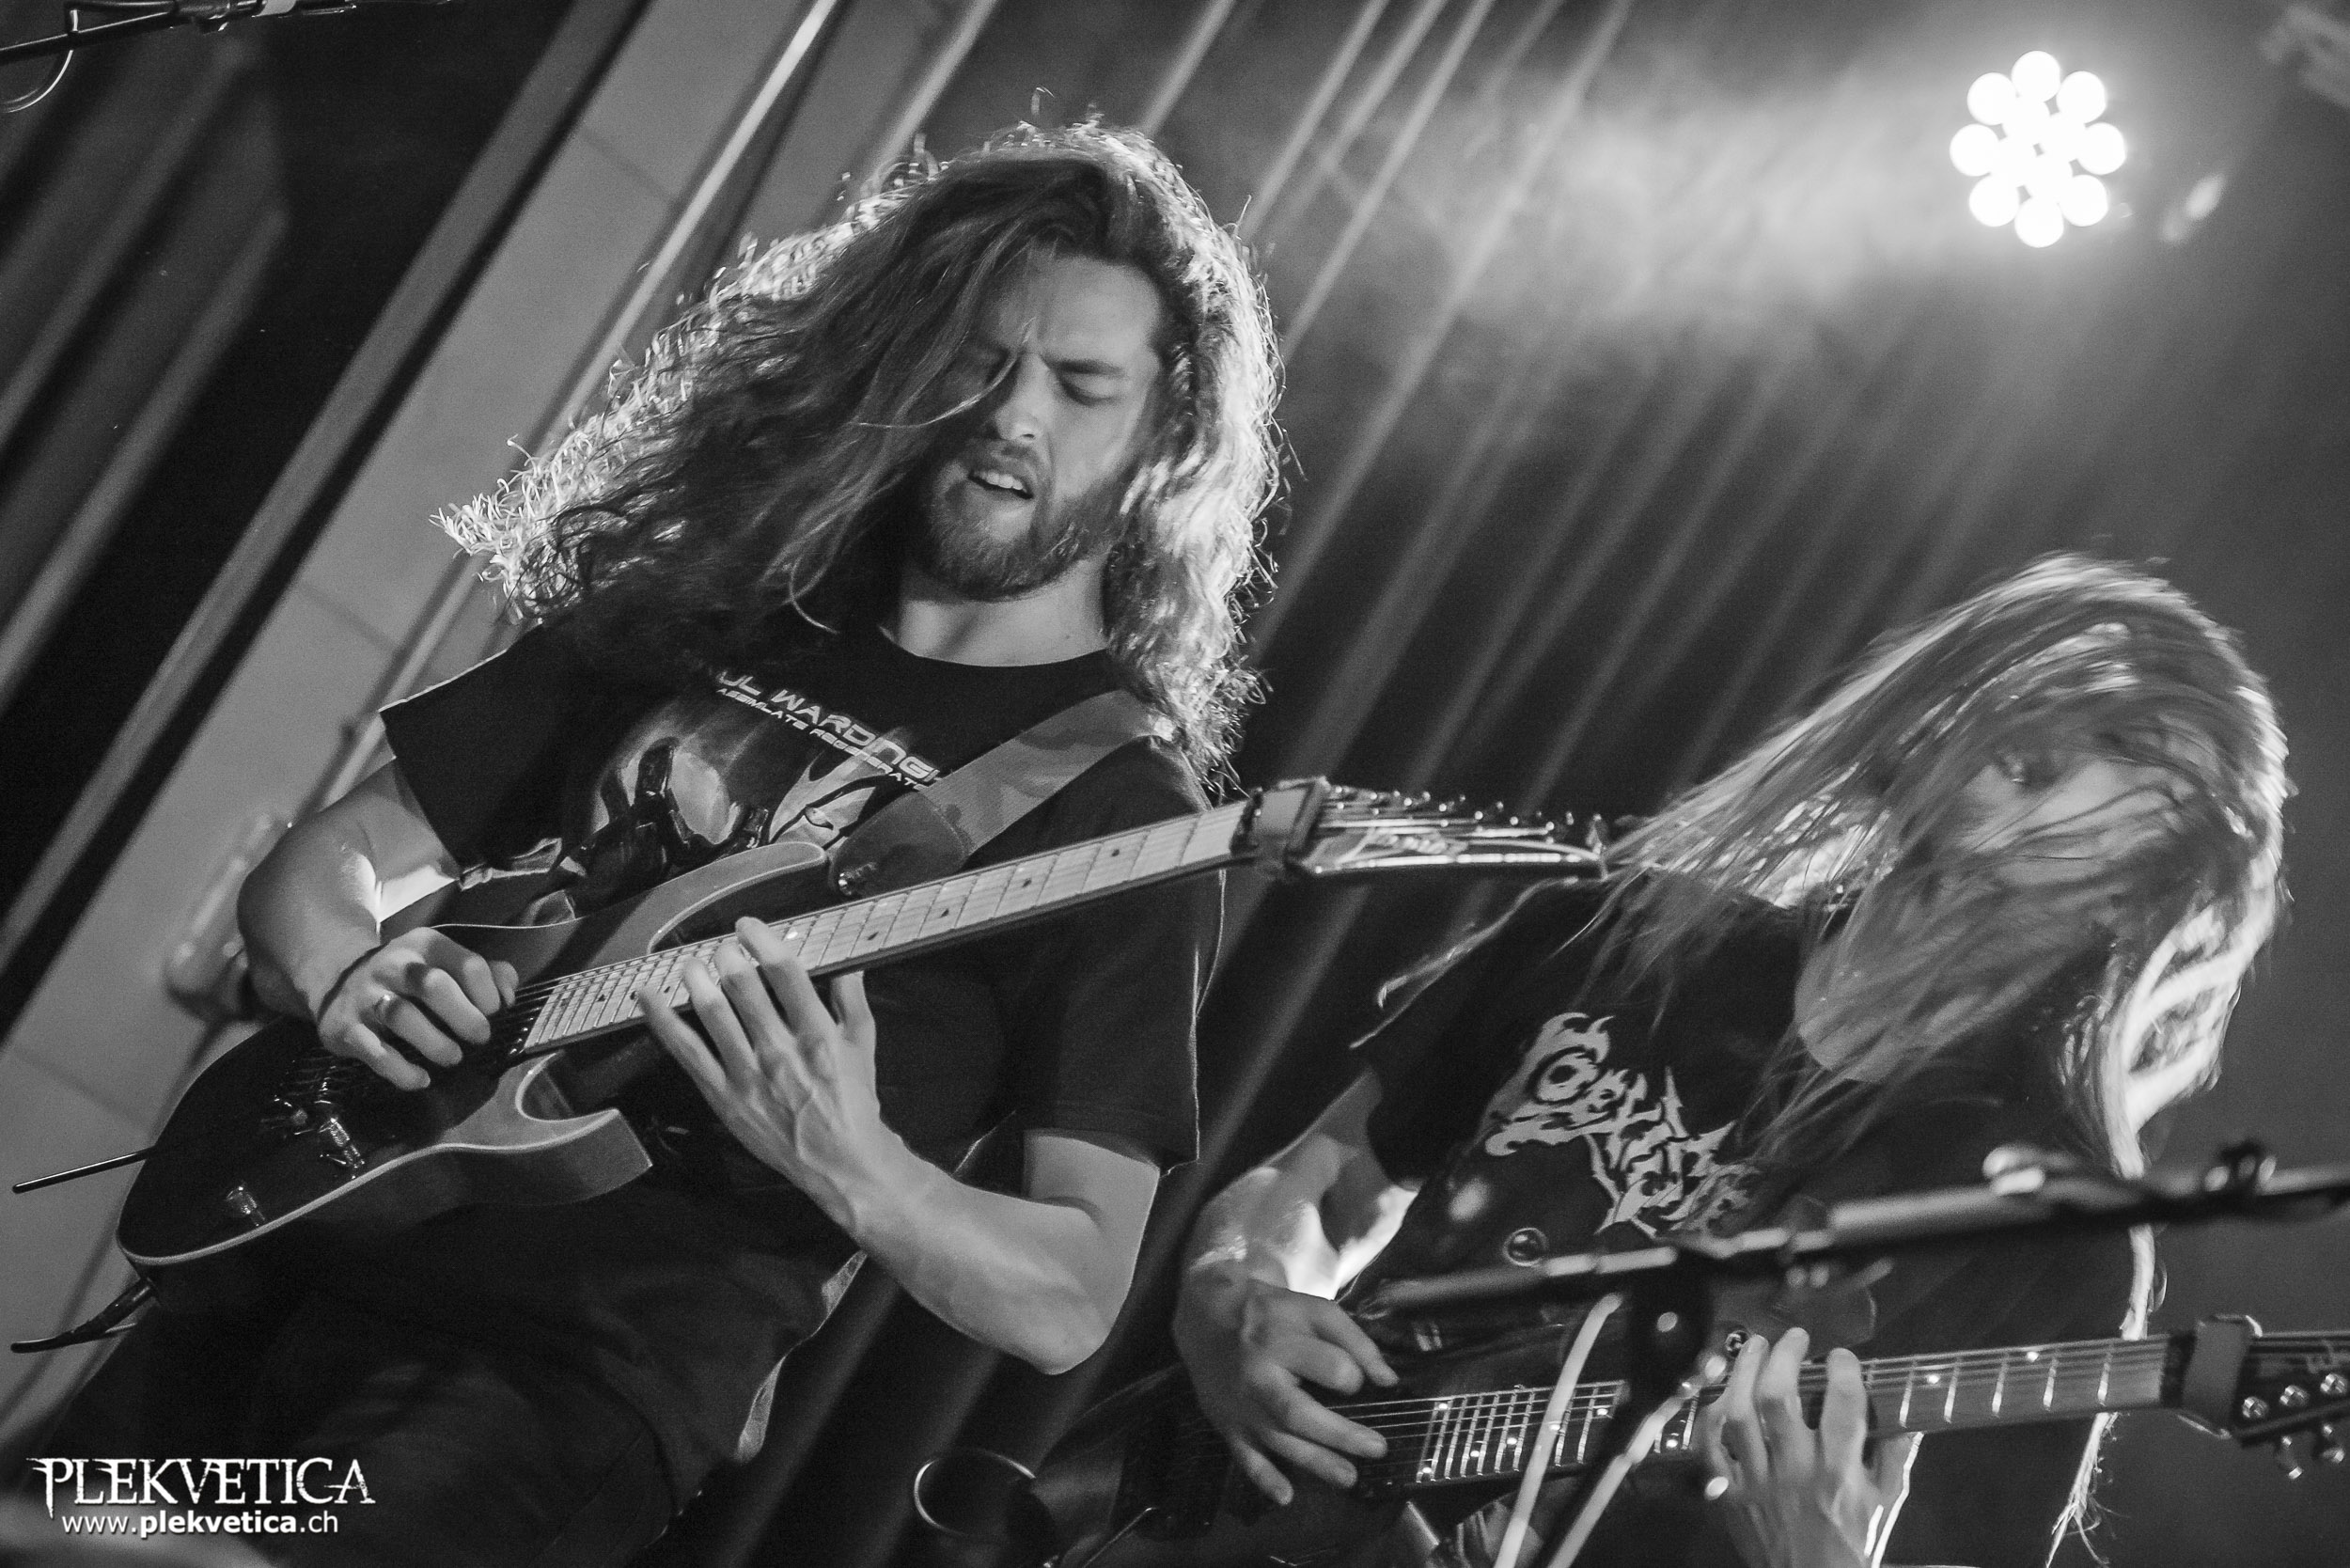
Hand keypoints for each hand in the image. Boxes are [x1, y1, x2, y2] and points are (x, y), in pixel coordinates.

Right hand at [317, 929, 515, 1089]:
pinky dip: (401, 1070)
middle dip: (463, 1016)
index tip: (494, 1012)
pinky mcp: (346, 1028)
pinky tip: (421, 1079)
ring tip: (453, 1058)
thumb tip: (508, 996)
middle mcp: (394, 965)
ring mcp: (367, 996)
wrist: (338, 978)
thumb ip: (485, 972)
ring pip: (402, 1016)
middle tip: (480, 1038)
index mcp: (426, 945)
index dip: (487, 992)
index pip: (467, 964)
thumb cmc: (408, 976)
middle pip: (432, 986)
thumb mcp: (443, 961)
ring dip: (434, 1043)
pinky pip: (374, 1051)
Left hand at [636, 917, 884, 1210]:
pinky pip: (687, 1053)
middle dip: (727, 958)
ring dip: (697, 979)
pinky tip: (649, 997)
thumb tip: (846, 963)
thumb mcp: (865, 1045)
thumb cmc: (852, 1102)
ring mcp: (749, 1074)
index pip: (784, 972)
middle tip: (722, 950)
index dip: (762, 940)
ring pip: (712, 1013)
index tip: (748, 926)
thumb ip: (852, 999)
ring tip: (692, 965)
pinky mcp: (725, 1096)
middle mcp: (780, 1050)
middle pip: (743, 987)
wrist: (841, 1161)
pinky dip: (664, 1021)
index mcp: (817, 1032)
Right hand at [1170, 1263, 1396, 1504]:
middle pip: (1299, 1412)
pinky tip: (1286, 1496)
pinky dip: (1264, 1479)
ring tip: (1349, 1478)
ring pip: (1278, 1439)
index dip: (1352, 1376)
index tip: (1356, 1382)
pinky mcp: (1227, 1424)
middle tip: (1378, 1448)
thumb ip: (1354, 1340)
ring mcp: (1241, 1405)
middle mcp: (1258, 1376)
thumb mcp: (1313, 1309)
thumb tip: (1387, 1380)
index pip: (1328, 1365)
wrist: (1207, 1316)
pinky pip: (1243, 1457)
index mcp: (1281, 1340)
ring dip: (1315, 1462)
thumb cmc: (1271, 1313)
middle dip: (1341, 1434)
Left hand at [1695, 1329, 1919, 1567]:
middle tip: (1793, 1337)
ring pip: (1739, 1413)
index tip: (1842, 1355)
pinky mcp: (1729, 1492)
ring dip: (1744, 1371)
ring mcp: (1756, 1480)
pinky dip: (1712, 1414)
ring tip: (1755, 1345)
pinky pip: (1710, 1445)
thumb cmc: (1853, 1545)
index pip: (1842, 1405)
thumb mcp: (1887, 1501)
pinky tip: (1725, 1391)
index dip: (1843, 1369)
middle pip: (1778, 1397)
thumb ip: (1895, 1454)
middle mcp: (1795, 1470)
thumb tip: (1909, 1412)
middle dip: (1783, 1357)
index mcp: (1839, 1472)